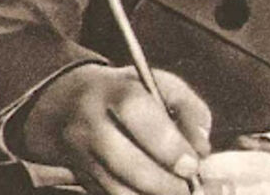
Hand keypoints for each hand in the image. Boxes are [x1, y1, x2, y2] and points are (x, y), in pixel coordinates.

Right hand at [16, 64, 211, 194]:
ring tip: (176, 191)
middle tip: (189, 187)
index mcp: (113, 91)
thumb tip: (202, 146)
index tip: (192, 164)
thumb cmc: (126, 93)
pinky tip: (156, 193)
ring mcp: (78, 156)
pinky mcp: (78, 178)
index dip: (168, 144)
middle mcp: (89, 124)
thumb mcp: (160, 85)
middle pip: (124, 161)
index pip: (137, 115)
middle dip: (163, 182)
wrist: (67, 103)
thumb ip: (189, 109)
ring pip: (116, 189)